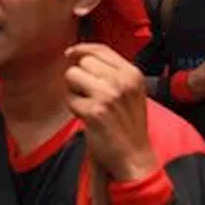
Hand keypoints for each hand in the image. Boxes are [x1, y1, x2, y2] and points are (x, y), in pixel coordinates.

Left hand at [64, 44, 157, 182]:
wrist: (134, 155)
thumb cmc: (129, 125)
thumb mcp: (131, 91)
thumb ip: (112, 72)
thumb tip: (80, 55)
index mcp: (132, 74)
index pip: (101, 49)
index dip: (82, 49)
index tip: (71, 54)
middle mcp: (122, 81)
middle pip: (84, 61)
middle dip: (80, 75)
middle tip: (89, 93)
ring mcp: (108, 95)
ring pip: (73, 76)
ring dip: (74, 90)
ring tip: (88, 104)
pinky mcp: (94, 111)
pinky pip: (70, 98)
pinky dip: (74, 107)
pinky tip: (87, 117)